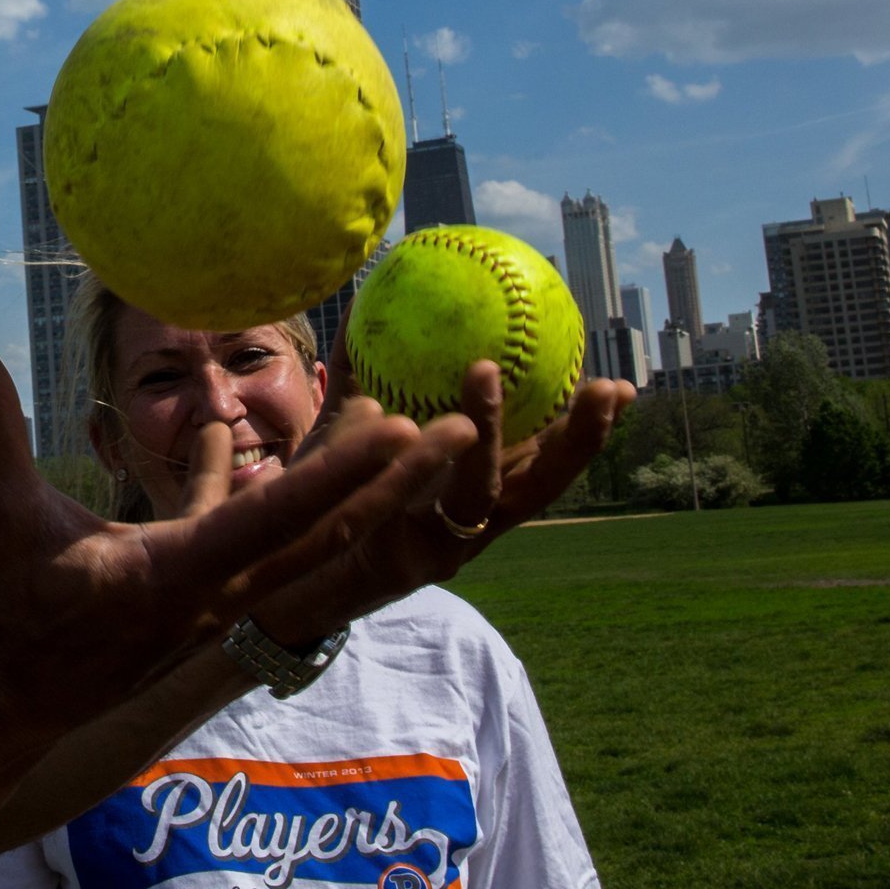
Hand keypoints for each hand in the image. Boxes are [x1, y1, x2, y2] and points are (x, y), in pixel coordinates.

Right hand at [0, 329, 458, 743]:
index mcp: (175, 575)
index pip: (278, 519)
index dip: (345, 476)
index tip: (406, 432)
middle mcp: (214, 596)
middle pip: (327, 535)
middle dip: (397, 485)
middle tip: (466, 428)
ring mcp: (214, 605)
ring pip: (305, 542)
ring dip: (357, 491)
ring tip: (404, 429)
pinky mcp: (199, 603)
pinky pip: (251, 543)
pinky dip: (266, 497)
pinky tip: (236, 441)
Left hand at [244, 347, 631, 644]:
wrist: (269, 581)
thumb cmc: (317, 504)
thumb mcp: (343, 438)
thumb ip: (358, 386)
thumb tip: (364, 307)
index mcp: (472, 500)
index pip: (541, 463)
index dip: (583, 430)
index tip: (620, 387)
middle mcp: (468, 529)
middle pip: (538, 488)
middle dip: (577, 441)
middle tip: (604, 388)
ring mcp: (438, 550)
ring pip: (479, 492)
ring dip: (490, 433)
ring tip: (485, 371)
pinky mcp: (396, 564)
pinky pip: (408, 502)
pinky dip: (407, 457)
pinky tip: (396, 414)